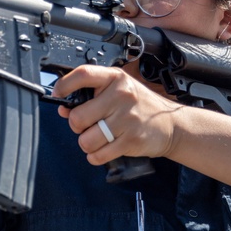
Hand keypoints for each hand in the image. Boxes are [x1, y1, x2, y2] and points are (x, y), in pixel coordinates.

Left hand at [52, 65, 182, 164]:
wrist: (172, 125)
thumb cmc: (140, 106)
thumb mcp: (118, 91)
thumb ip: (91, 96)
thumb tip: (64, 109)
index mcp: (115, 78)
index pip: (83, 74)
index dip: (64, 85)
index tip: (58, 94)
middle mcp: (121, 95)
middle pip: (78, 117)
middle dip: (78, 126)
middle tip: (88, 125)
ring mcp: (127, 119)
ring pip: (86, 140)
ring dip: (87, 144)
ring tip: (98, 138)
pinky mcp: (131, 140)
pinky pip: (98, 155)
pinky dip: (96, 156)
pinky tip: (103, 149)